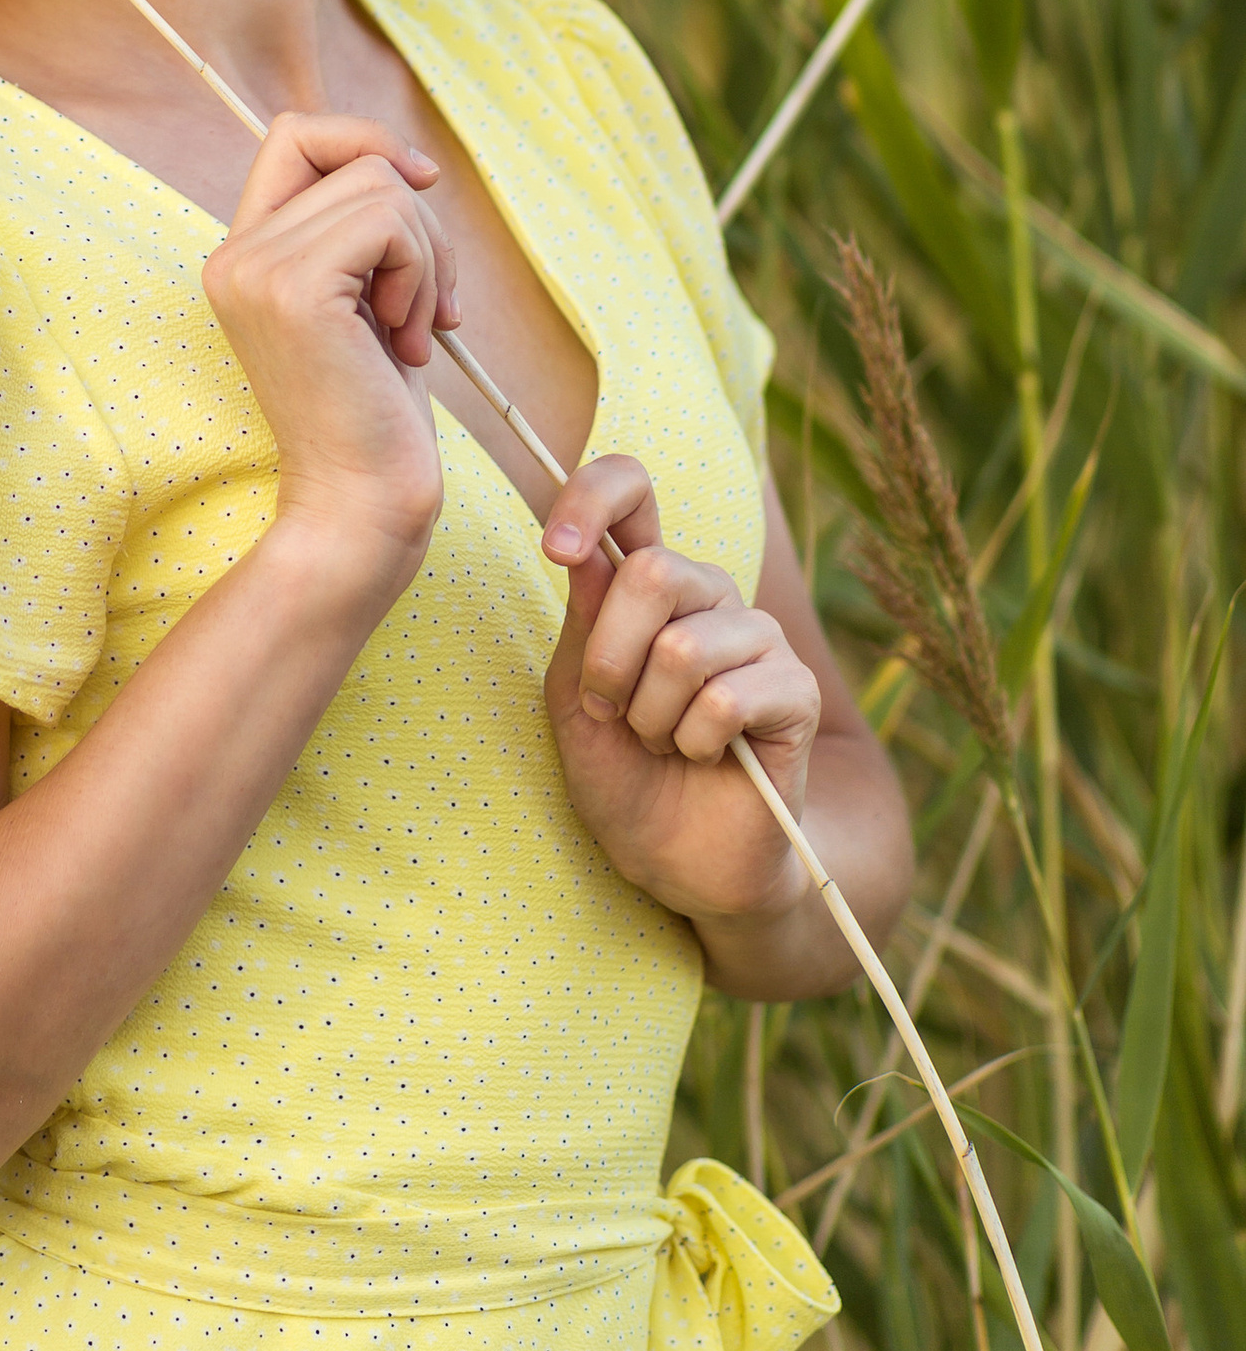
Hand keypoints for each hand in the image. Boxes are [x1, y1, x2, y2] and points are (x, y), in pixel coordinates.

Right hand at [201, 114, 452, 611]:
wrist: (360, 505)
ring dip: (427, 261)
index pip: (296, 134)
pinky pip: (389, 224)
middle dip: (421, 227)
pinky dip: (423, 276)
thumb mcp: (367, 300)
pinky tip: (408, 343)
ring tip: (413, 334)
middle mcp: (234, 253)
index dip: (365, 140)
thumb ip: (362, 230)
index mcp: (243, 253)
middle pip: (358, 161)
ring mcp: (256, 268)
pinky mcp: (294, 289)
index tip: (421, 187)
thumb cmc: (375, 414)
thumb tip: (406, 162)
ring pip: (381, 189)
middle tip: (428, 311)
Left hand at [541, 454, 821, 931]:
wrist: (676, 863)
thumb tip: (581, 544)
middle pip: (652, 572)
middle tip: (611, 712)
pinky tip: (705, 759)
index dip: (591, 496)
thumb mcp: (575, 695)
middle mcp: (709, 595)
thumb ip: (583, 618)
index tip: (555, 548)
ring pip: (685, 646)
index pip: (632, 487)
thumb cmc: (621, 773)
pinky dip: (694, 741)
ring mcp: (758, 639)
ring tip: (662, 743)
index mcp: (649, 582)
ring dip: (651, 716)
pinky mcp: (796, 692)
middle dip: (610, 659)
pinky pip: (727, 698)